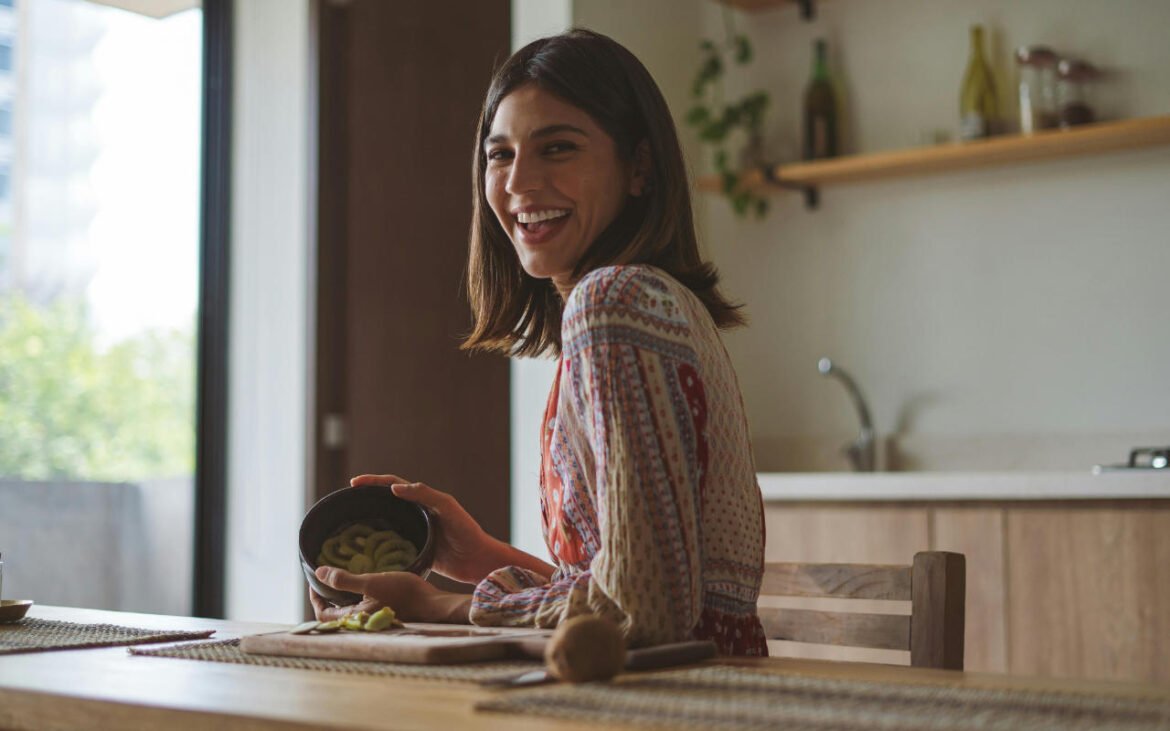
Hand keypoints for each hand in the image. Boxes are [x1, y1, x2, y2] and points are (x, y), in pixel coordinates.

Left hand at [309, 566, 470, 622]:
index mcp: (354, 619)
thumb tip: (318, 573)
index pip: (323, 614)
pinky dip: (355, 599)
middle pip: (334, 615)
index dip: (315, 598)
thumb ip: (344, 580)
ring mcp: (372, 622)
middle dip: (327, 598)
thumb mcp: (372, 582)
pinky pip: (361, 609)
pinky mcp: (382, 617)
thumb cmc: (404, 593)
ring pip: (348, 612)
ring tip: (342, 580)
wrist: (432, 605)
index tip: (315, 581)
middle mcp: (361, 624)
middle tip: (326, 579)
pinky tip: (363, 586)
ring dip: (341, 598)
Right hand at [350, 474, 501, 583]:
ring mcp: (415, 533)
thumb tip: (394, 488)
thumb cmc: (467, 531)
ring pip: (387, 525)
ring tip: (348, 528)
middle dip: (366, 500)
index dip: (374, 481)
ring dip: (369, 523)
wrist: (478, 561)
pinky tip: (364, 553)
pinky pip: (392, 547)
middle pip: (386, 503)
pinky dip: (378, 547)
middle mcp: (417, 514)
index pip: (393, 485)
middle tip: (345, 504)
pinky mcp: (416, 551)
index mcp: (423, 500)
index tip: (353, 483)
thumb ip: (425, 495)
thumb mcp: (448, 508)